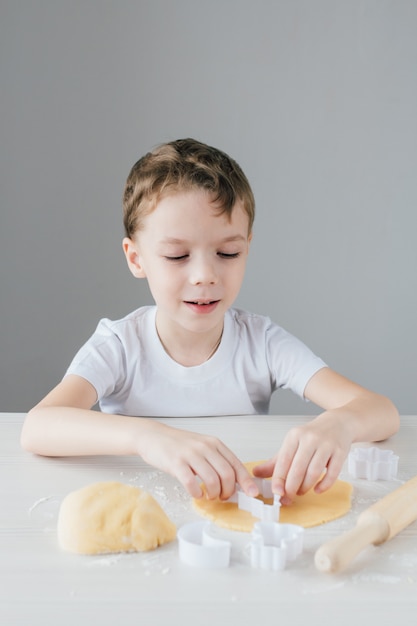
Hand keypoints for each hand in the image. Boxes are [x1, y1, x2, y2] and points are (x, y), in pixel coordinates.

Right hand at [137, 421, 258, 500]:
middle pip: (227, 474)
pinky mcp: (176, 463)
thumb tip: (234, 480)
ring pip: (212, 480)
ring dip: (213, 494)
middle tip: (222, 497)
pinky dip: (196, 493)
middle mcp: (205, 447)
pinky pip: (191, 483)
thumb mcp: (202, 446)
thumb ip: (217, 459)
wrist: (154, 436)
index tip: (252, 494)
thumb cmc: (179, 444)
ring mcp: (190, 454)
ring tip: (209, 496)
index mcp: (214, 443)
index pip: (236, 464)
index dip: (246, 482)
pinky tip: (195, 494)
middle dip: (228, 491)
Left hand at [253, 413, 351, 503]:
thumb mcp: (292, 444)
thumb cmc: (313, 436)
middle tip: (288, 497)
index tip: (276, 492)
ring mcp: (326, 445)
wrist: (337, 424)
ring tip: (301, 492)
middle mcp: (310, 439)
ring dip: (306, 487)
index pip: (284, 460)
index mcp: (295, 436)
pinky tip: (318, 490)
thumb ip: (276, 461)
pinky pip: (332, 473)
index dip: (279, 479)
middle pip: (298, 468)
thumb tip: (256, 473)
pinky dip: (324, 485)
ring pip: (314, 472)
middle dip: (291, 487)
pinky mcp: (340, 452)